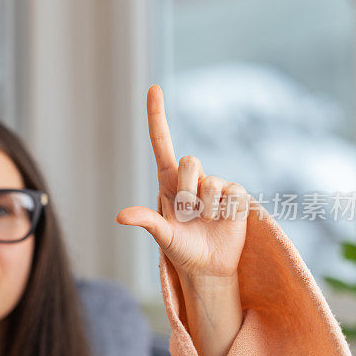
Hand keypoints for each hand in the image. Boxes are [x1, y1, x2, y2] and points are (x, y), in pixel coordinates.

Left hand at [116, 85, 249, 281]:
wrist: (208, 266)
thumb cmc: (181, 249)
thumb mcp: (162, 236)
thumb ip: (145, 221)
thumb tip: (121, 216)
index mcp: (168, 182)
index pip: (162, 142)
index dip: (158, 115)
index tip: (154, 88)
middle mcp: (191, 178)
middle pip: (189, 161)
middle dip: (187, 191)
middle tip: (188, 215)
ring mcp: (214, 185)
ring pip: (210, 182)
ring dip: (205, 207)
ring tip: (205, 222)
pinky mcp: (234, 194)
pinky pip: (230, 192)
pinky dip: (224, 210)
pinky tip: (222, 220)